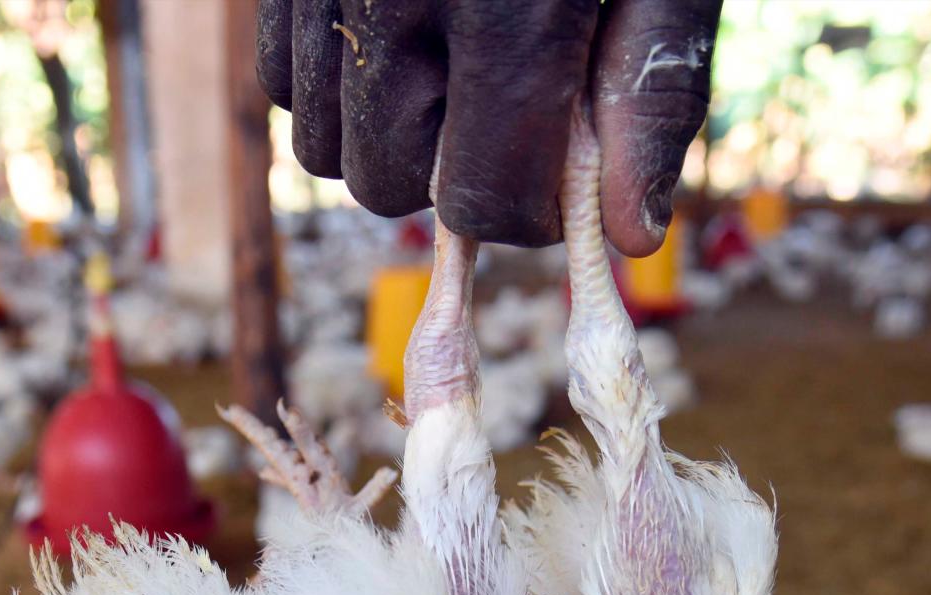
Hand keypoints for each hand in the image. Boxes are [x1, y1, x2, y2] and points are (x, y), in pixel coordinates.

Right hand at [256, 0, 722, 254]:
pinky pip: (282, 80)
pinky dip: (336, 86)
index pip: (481, 198)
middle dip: (453, 173)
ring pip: (323, 148)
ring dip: (389, 137)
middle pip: (388, 186)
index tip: (563, 173)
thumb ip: (648, 96)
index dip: (530, 209)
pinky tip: (399, 36)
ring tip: (456, 67)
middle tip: (513, 106)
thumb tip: (626, 236)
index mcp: (505, 8)